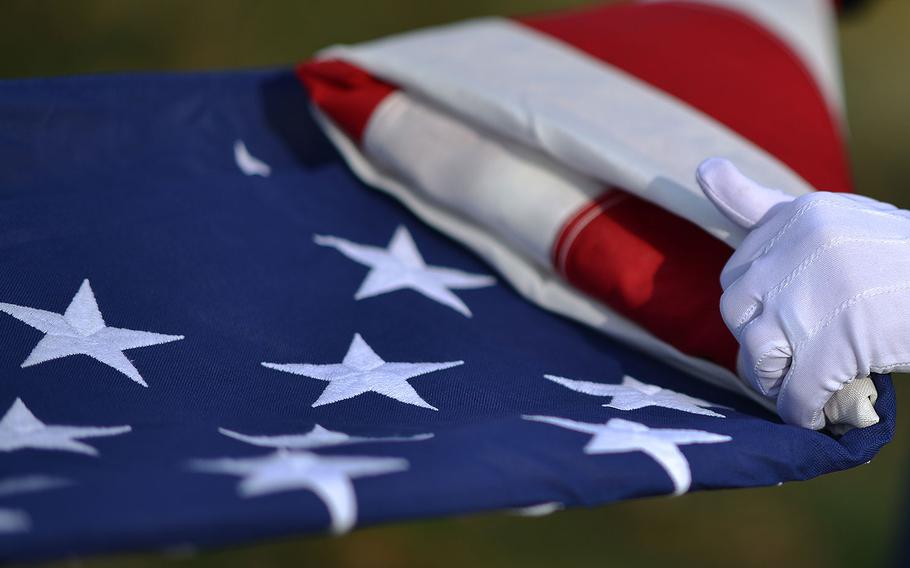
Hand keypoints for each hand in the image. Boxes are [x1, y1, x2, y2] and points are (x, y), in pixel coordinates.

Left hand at [695, 158, 905, 429]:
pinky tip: (818, 415)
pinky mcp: (840, 342)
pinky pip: (796, 392)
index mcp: (799, 215)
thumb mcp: (834, 221)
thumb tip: (704, 169)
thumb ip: (765, 206)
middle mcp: (801, 246)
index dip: (755, 307)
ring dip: (775, 381)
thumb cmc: (904, 260)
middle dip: (757, 343)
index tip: (782, 321)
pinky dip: (802, 412)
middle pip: (737, 312)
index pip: (736, 272)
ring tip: (802, 387)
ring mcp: (819, 294)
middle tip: (790, 362)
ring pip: (757, 354)